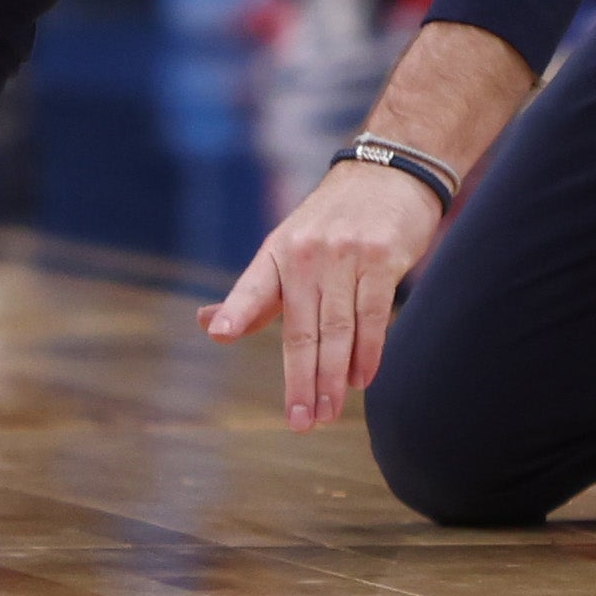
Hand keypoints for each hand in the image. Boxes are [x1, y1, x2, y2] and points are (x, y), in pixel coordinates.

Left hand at [198, 158, 443, 430]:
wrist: (388, 173)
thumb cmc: (332, 222)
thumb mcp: (288, 248)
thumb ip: (256, 295)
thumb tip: (207, 325)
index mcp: (278, 252)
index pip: (252, 287)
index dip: (235, 309)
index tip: (218, 331)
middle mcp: (307, 253)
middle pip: (302, 329)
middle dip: (301, 381)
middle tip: (301, 423)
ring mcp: (346, 254)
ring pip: (337, 329)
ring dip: (333, 378)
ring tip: (328, 413)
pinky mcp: (382, 258)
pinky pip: (374, 315)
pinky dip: (368, 353)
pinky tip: (361, 380)